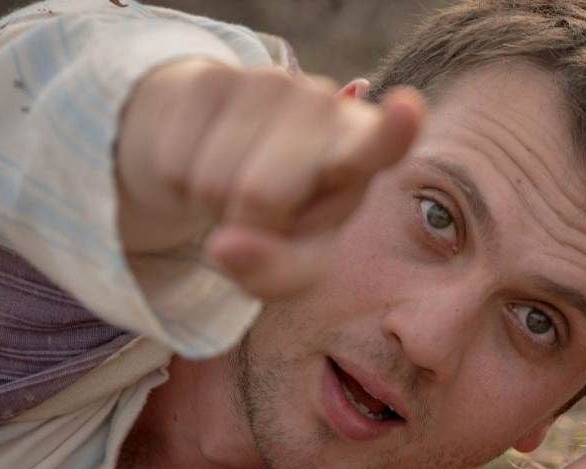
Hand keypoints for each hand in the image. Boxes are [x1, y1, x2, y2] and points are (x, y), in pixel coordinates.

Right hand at [116, 60, 424, 298]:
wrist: (214, 152)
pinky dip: (181, 184)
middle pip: (261, 195)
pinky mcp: (210, 77)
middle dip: (248, 223)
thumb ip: (276, 275)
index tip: (407, 110)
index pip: (384, 142)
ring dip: (213, 203)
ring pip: (214, 182)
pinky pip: (178, 163)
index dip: (393, 130)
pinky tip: (204, 160)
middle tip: (263, 214)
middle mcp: (325, 105)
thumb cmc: (278, 217)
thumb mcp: (291, 261)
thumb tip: (226, 248)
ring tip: (235, 185)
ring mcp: (269, 83)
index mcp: (364, 152)